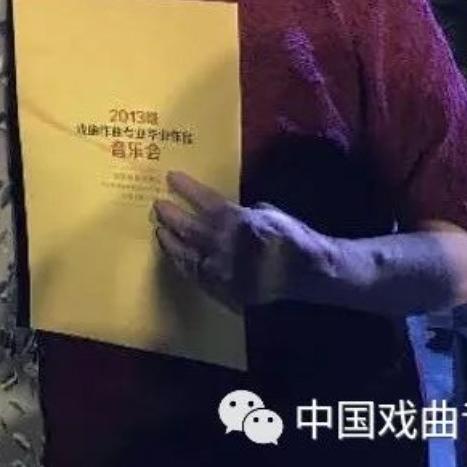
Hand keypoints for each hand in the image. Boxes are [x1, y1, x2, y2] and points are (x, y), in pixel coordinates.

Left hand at [152, 172, 323, 310]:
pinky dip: (183, 264)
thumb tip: (218, 211)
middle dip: (170, 215)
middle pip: (189, 227)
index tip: (171, 177)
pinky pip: (196, 276)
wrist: (308, 273)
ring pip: (186, 253)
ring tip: (160, 231)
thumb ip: (240, 211)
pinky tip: (175, 256)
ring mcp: (222, 270)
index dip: (186, 188)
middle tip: (157, 205)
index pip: (204, 201)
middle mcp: (225, 245)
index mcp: (238, 221)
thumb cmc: (290, 236)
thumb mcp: (267, 211)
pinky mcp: (223, 290)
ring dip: (171, 240)